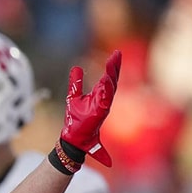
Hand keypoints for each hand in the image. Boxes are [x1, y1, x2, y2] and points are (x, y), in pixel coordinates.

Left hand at [61, 50, 120, 166]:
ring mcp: (103, 106)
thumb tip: (76, 67)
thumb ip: (76, 82)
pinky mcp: (100, 112)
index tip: (116, 54)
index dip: (112, 66)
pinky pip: (105, 98)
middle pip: (112, 80)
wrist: (73, 139)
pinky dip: (107, 89)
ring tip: (113, 61)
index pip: (108, 78)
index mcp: (100, 96)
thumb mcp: (74, 96)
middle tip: (117, 53)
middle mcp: (104, 100)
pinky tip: (107, 78)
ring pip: (110, 88)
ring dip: (112, 74)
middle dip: (115, 67)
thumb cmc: (76, 120)